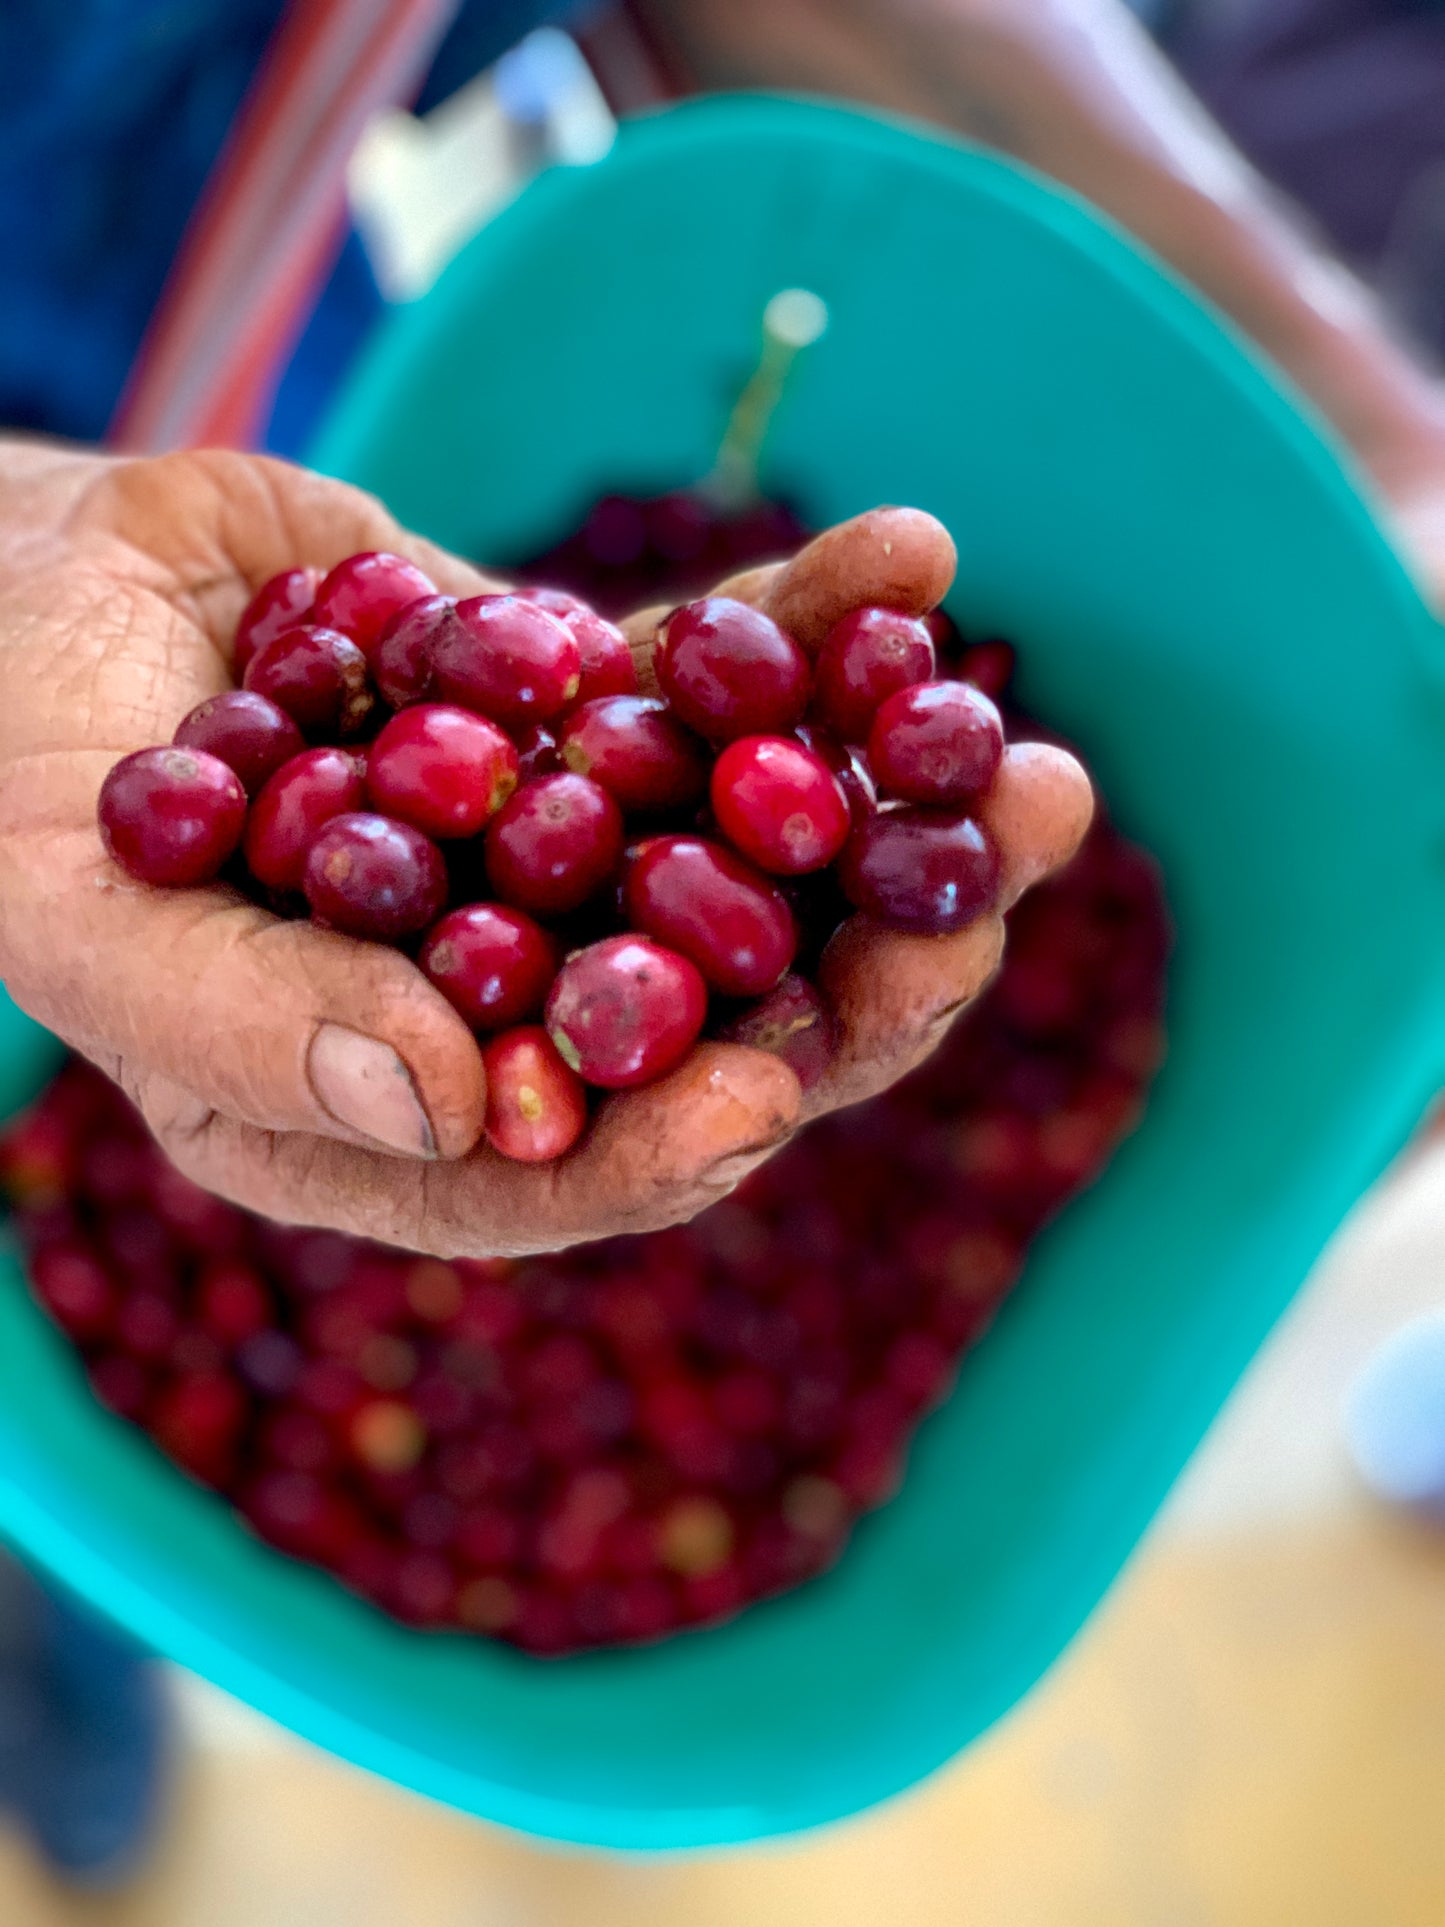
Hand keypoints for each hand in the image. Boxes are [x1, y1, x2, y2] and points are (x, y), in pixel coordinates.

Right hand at [0, 443, 1090, 1255]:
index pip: (557, 1166)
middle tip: (992, 910)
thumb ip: (248, 1024)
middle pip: (715, 1024)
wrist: (26, 587)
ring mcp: (563, 851)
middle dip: (865, 981)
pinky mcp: (585, 712)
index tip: (770, 1090)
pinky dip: (813, 617)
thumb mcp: (89, 910)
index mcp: (391, 1106)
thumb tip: (454, 1096)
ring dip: (903, 813)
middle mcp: (509, 994)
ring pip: (762, 858)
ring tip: (1042, 773)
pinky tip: (914, 549)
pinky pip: (720, 676)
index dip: (664, 1143)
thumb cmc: (11, 770)